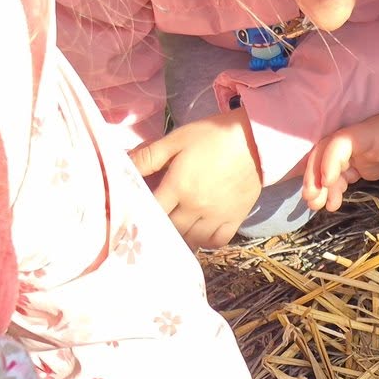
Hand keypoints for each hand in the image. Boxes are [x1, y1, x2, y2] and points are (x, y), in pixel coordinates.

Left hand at [131, 109, 265, 248]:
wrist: (255, 140)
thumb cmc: (213, 136)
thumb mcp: (177, 139)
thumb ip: (149, 155)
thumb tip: (123, 165)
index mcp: (179, 186)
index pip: (152, 211)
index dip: (142, 212)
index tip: (139, 209)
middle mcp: (196, 207)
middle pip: (170, 229)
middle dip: (161, 224)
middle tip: (158, 216)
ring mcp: (216, 216)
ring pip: (191, 239)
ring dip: (181, 234)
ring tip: (177, 224)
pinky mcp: (234, 219)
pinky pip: (216, 242)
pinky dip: (205, 240)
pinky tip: (200, 230)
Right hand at [301, 92, 378, 212]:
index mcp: (376, 132)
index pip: (344, 140)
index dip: (331, 159)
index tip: (328, 181)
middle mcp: (362, 140)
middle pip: (326, 150)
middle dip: (314, 173)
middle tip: (312, 200)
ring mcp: (361, 151)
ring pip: (329, 163)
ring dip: (319, 183)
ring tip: (317, 206)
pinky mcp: (365, 163)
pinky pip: (341, 173)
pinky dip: (332, 187)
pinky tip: (331, 203)